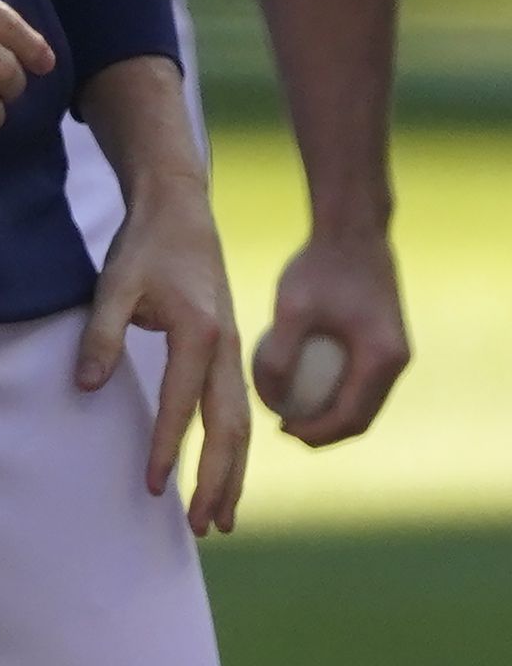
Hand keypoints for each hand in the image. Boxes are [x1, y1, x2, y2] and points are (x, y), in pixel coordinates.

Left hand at [85, 184, 248, 535]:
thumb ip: (100, 335)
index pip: (183, 404)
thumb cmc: (144, 247)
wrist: (180, 211)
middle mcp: (227, 348)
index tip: (152, 486)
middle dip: (220, 481)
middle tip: (206, 527)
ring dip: (233, 474)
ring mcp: (235, 352)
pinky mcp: (232, 352)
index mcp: (199, 333)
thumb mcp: (113, 284)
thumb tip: (86, 387)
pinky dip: (234, 447)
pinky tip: (225, 475)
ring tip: (222, 519)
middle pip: (230, 428)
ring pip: (242, 425)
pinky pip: (237, 409)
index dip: (167, 447)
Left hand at [252, 232, 409, 446]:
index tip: (281, 431)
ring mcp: (395, 352)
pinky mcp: (386, 341)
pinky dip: (337, 392)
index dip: (316, 433)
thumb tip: (269, 398)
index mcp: (381, 360)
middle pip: (362, 417)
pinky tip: (301, 384)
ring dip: (331, 414)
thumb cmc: (319, 267)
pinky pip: (363, 381)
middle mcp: (397, 362)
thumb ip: (278, 354)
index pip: (350, 417)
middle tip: (284, 430)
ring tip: (289, 412)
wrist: (353, 232)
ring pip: (364, 401)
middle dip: (324, 431)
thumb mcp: (291, 308)